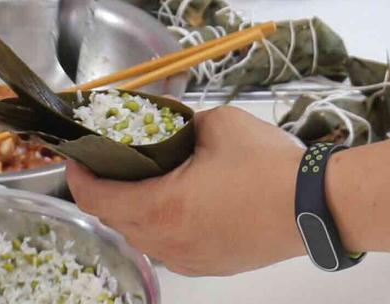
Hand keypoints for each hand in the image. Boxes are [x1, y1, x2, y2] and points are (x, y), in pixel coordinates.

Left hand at [66, 105, 305, 275]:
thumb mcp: (216, 124)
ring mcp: (190, 259)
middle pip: (115, 221)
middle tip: (105, 160)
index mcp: (162, 208)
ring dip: (130, 209)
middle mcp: (169, 243)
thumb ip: (180, 125)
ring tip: (137, 177)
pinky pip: (168, 247)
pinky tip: (172, 199)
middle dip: (103, 190)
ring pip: (141, 238)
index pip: (98, 198)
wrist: (314, 205)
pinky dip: (158, 224)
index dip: (79, 175)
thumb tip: (167, 127)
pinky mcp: (210, 265)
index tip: (75, 155)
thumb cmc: (267, 165)